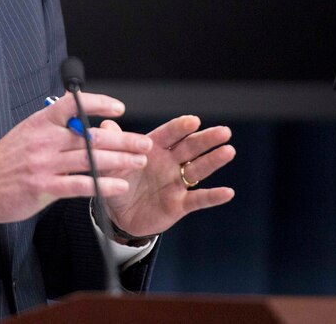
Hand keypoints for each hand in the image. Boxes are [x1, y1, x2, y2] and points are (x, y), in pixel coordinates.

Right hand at [0, 93, 150, 230]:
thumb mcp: (24, 134)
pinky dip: (103, 184)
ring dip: (120, 161)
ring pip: (90, 159)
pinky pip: (80, 184)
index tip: (120, 108)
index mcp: (39, 122)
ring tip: (139, 162)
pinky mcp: (43, 188)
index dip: (98, 103)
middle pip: (91, 135)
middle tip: (144, 143)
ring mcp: (43, 164)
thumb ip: (51, 127)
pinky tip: (119, 185)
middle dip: (123, 139)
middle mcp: (43, 140)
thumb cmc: (4, 162)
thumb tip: (78, 115)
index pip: (73, 105)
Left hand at [97, 115, 234, 237]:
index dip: (181, 128)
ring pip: (198, 169)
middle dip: (206, 139)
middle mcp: (169, 162)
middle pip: (190, 148)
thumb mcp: (110, 164)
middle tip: (224, 131)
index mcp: (153, 148)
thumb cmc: (117, 182)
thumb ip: (113, 146)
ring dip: (214, 161)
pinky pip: (198, 199)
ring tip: (229, 151)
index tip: (193, 120)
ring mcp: (176, 183)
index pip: (169, 135)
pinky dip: (213, 196)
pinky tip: (228, 192)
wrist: (119, 215)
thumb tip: (106, 124)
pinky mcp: (180, 204)